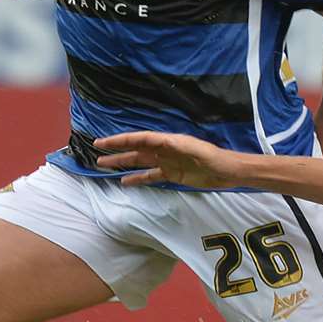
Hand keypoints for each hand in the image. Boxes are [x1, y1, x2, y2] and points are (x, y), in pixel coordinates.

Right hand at [94, 131, 244, 188]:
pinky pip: (150, 176)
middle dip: (116, 150)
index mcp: (167, 142)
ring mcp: (166, 163)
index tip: (103, 142)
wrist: (226, 171)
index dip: (121, 140)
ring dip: (122, 163)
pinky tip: (124, 182)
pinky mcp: (172, 175)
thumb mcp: (197, 151)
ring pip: (139, 162)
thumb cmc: (213, 158)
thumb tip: (162, 141)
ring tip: (103, 165)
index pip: (139, 139)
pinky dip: (137, 178)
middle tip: (96, 152)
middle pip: (135, 149)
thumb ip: (179, 146)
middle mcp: (164, 150)